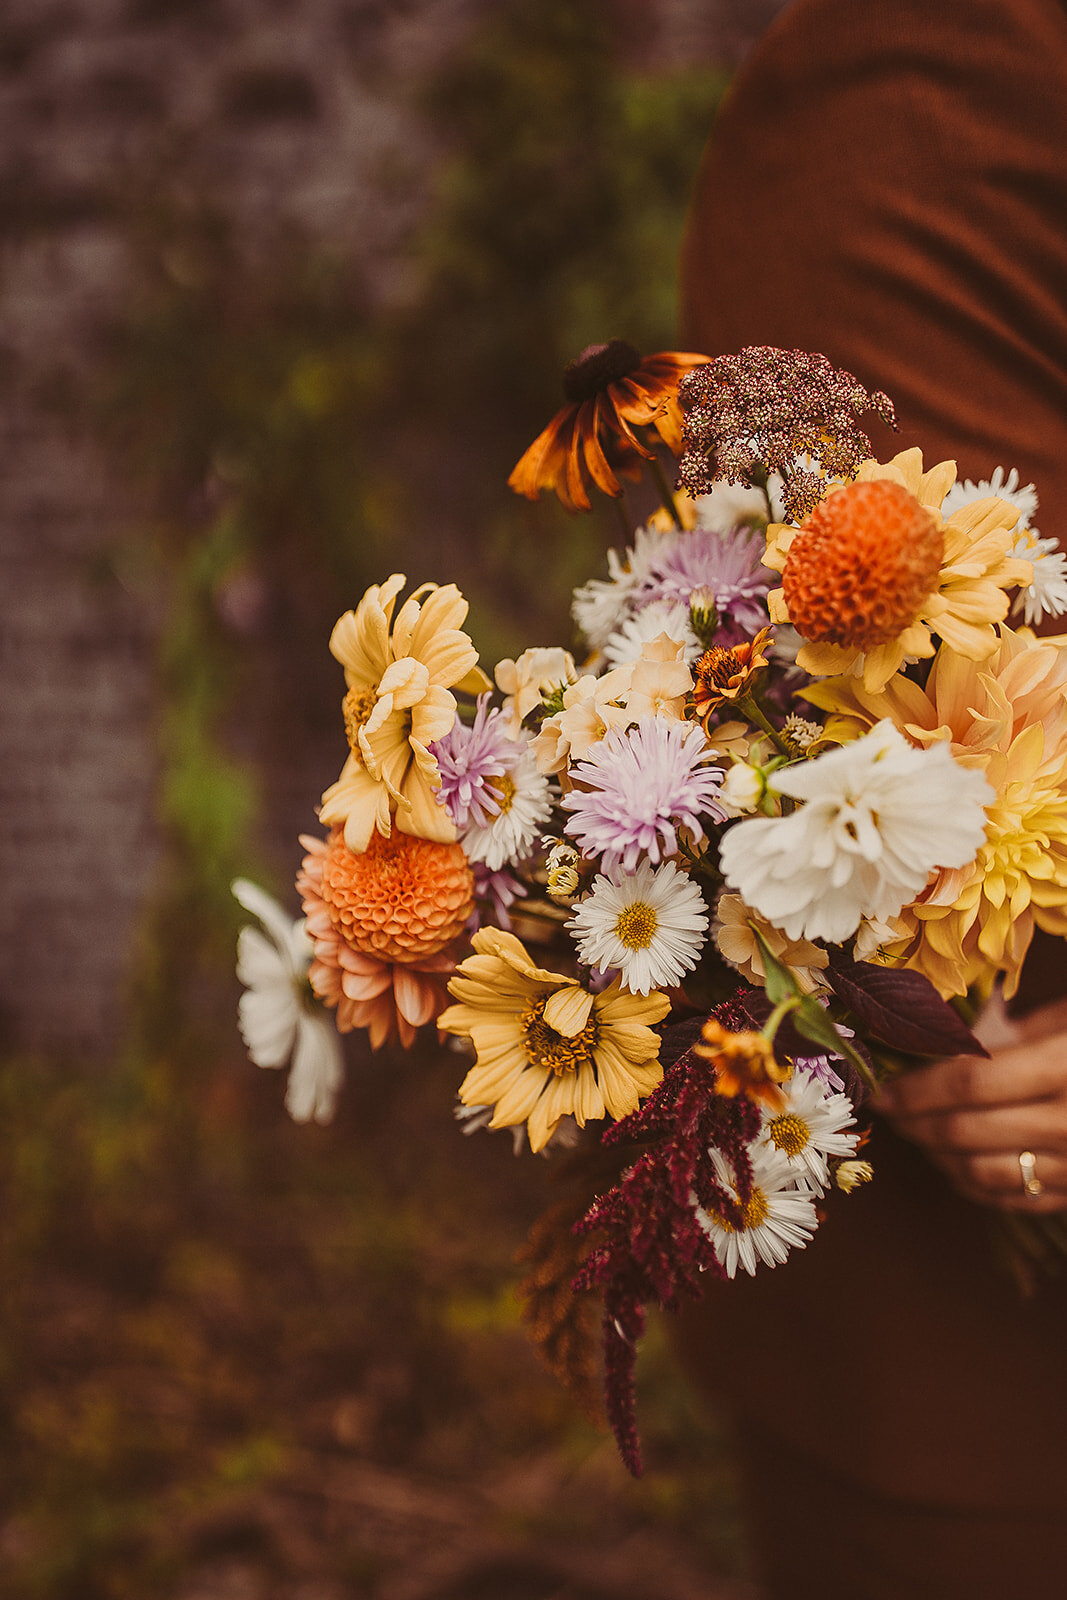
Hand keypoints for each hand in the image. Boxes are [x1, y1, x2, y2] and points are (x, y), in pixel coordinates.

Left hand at [876, 994, 1066, 1212]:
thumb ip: (1017, 1030)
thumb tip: (944, 1041)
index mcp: (1066, 1067)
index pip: (970, 1083)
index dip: (915, 1088)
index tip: (881, 1087)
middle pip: (966, 1132)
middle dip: (914, 1124)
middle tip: (887, 1111)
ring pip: (983, 1173)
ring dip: (936, 1157)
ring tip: (915, 1135)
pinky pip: (1014, 1199)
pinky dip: (972, 1186)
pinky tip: (953, 1165)